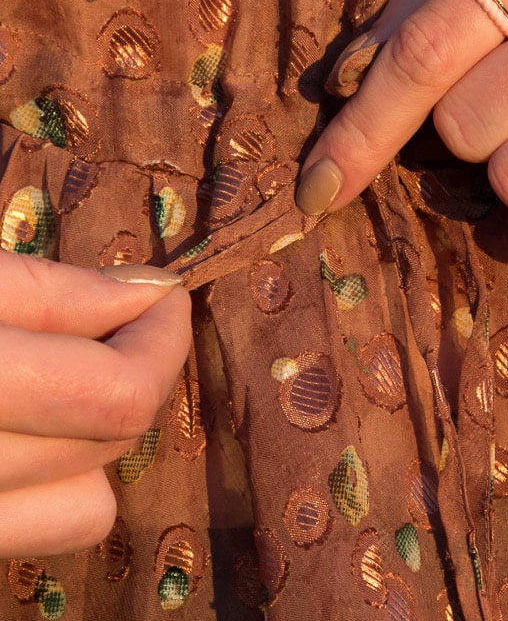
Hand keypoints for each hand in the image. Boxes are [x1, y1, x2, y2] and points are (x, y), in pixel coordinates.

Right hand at [0, 255, 190, 555]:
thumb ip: (49, 293)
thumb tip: (151, 291)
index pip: (116, 395)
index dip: (161, 337)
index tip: (161, 293)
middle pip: (111, 440)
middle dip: (136, 367)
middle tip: (117, 316)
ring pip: (91, 501)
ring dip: (100, 430)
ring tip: (61, 369)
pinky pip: (49, 527)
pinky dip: (63, 480)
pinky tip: (33, 423)